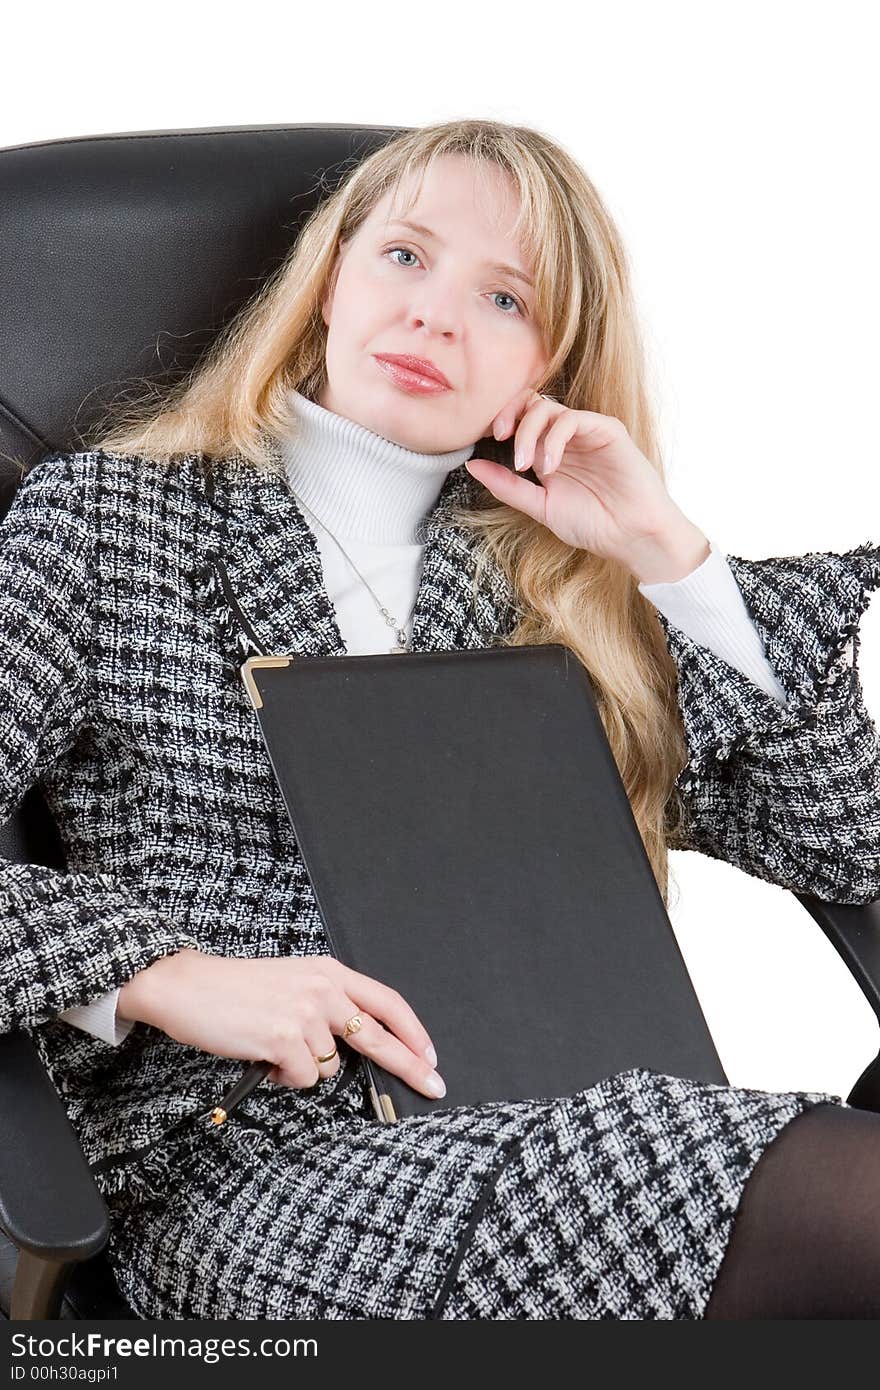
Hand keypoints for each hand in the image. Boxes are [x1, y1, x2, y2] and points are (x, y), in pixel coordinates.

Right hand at [118, 950, 444, 1098]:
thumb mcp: (291, 984)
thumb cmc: (235, 990)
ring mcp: (305, 1013)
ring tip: (271, 1047)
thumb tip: (353, 1046)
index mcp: (329, 971)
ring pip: (328, 1068)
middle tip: (435, 1085)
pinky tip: (262, 1056)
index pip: (387, 1001)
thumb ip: (324, 1005)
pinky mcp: (284, 1038)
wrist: (187, 987)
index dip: (413, 1031)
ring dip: (303, 1069)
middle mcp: (323, 989)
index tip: (429, 1054)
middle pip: (380, 1035)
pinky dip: (282, 1078)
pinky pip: (302, 1079)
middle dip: (410, 1065)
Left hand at [467, 388, 707, 579]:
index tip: (490, 439)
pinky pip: (573, 419)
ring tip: (527, 466)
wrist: (631, 537)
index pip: (521, 417)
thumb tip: (471, 465)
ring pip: (549, 408)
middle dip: (510, 416)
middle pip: (532, 403)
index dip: (502, 419)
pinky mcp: (607, 430)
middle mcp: (568, 437)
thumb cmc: (593, 524)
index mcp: (550, 451)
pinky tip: (549, 466)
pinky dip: (553, 439)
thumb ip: (508, 486)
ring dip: (529, 432)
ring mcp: (588, 431)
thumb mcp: (540, 506)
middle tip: (500, 437)